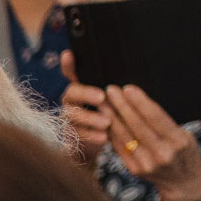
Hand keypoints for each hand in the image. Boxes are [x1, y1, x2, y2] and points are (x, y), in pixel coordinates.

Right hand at [60, 52, 111, 166]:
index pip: (72, 72)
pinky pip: (76, 135)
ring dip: (90, 118)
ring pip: (72, 115)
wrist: (101, 145)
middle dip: (86, 94)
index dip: (69, 64)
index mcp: (83, 88)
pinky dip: (91, 136)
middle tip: (102, 98)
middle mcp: (72, 101)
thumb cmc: (113, 117)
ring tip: (107, 122)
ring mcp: (68, 118)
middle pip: (71, 92)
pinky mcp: (69, 136)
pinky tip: (104, 138)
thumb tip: (132, 73)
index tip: (69, 55)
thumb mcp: (118, 101)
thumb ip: (118, 90)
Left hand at [106, 83, 200, 200]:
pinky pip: (120, 147)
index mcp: (178, 141)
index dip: (139, 102)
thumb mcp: (184, 135)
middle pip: (136, 125)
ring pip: (125, 136)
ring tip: (103, 103)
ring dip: (111, 117)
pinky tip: (104, 120)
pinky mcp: (134, 169)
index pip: (155, 117)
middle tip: (110, 90)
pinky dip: (111, 132)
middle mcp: (162, 153)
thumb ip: (164, 123)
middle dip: (121, 106)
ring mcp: (146, 163)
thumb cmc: (185, 152)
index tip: (127, 88)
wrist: (183, 184)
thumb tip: (138, 102)